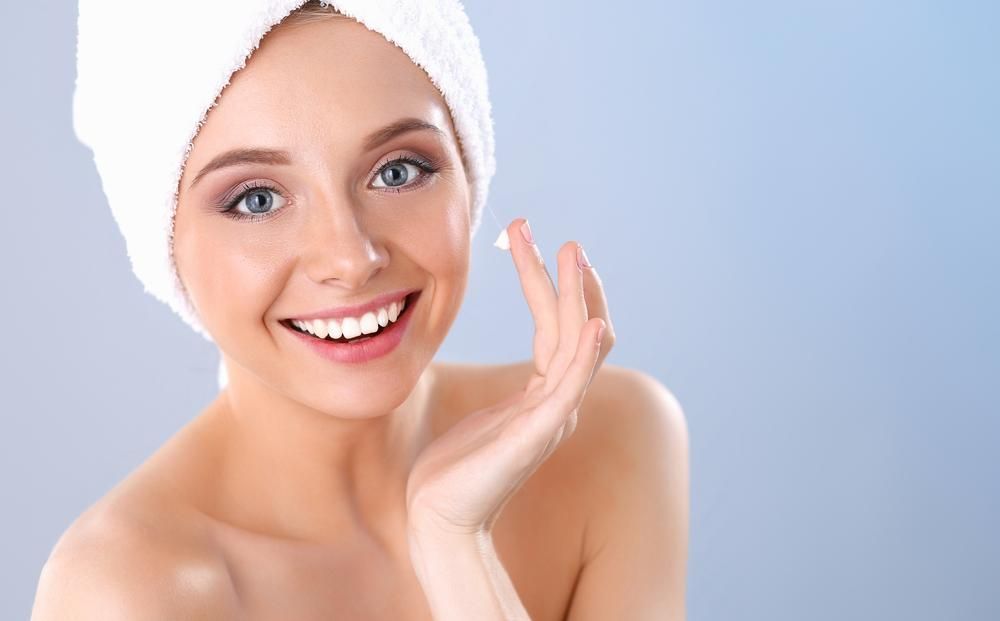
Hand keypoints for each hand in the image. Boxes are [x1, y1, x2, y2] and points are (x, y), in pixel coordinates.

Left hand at [406, 217, 615, 537]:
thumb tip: (496, 383)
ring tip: (572, 253)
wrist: (438, 519)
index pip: (555, 328)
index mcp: (541, 396)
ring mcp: (551, 417)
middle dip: (571, 280)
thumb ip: (501, 399)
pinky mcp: (538, 433)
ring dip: (578, 296)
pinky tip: (591, 323)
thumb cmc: (452, 473)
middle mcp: (555, 402)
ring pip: (576, 344)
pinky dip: (585, 352)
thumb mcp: (481, 420)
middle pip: (574, 327)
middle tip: (564, 239)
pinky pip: (570, 385)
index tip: (529, 240)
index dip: (546, 283)